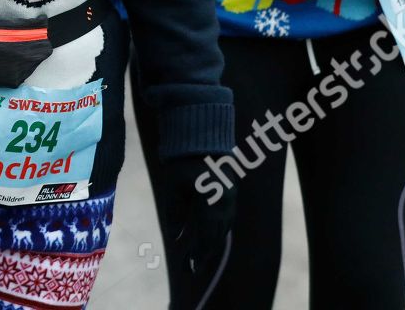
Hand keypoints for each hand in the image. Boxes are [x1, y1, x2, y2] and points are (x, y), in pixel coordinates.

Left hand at [162, 154, 234, 306]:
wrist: (201, 134)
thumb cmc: (182, 159)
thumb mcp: (173, 186)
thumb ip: (175, 212)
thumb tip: (175, 236)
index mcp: (212, 199)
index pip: (206, 234)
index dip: (197, 252)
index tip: (187, 267)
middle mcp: (226, 201)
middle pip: (217, 234)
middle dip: (204, 252)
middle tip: (190, 268)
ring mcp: (231, 196)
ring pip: (224, 228)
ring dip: (211, 243)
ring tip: (198, 256)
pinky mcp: (231, 192)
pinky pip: (226, 218)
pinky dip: (217, 230)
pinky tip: (208, 237)